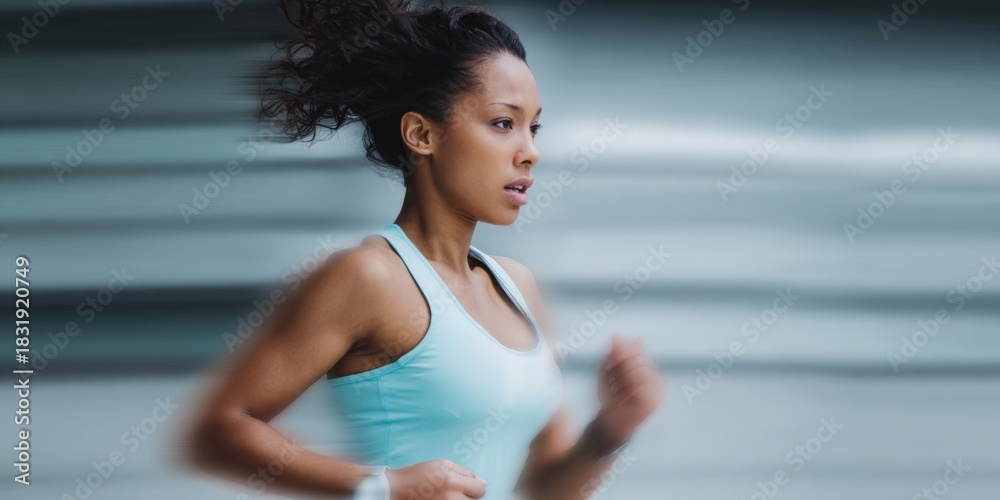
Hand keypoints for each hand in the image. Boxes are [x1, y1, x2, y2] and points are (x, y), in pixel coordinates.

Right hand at [385, 459, 488, 498]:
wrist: (398, 489)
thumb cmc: (418, 473)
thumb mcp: (443, 464)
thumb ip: (465, 472)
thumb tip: (484, 482)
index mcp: (452, 482)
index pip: (480, 490)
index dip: (476, 486)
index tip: (468, 485)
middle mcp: (450, 498)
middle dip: (469, 495)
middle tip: (456, 490)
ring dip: (462, 499)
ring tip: (449, 494)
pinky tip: (445, 498)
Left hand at [592, 331, 665, 450]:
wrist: (608, 422)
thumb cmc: (608, 396)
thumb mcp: (609, 369)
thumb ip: (617, 352)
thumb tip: (629, 335)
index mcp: (648, 369)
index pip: (635, 351)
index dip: (619, 356)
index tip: (609, 368)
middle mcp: (656, 379)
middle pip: (636, 359)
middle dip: (618, 368)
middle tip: (612, 384)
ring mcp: (658, 391)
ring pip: (638, 370)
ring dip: (620, 379)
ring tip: (616, 391)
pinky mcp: (655, 402)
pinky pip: (640, 385)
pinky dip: (626, 389)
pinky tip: (622, 398)